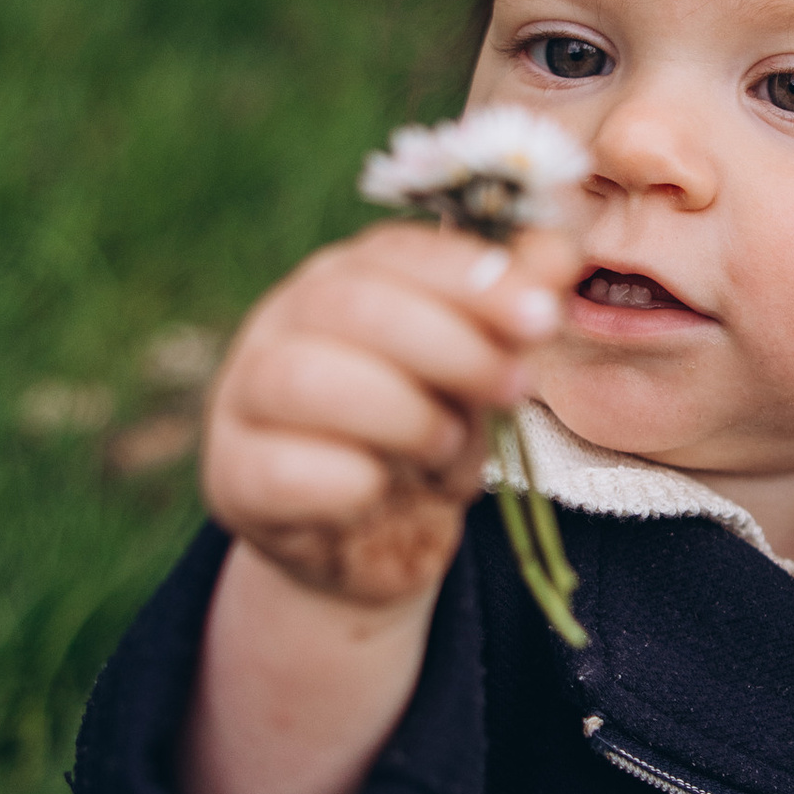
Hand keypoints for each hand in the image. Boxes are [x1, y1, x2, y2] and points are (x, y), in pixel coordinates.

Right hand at [203, 220, 575, 609]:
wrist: (367, 542)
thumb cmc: (426, 438)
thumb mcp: (481, 372)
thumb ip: (513, 312)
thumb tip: (560, 252)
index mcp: (347, 278)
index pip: (397, 252)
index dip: (472, 278)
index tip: (541, 316)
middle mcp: (285, 321)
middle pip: (350, 304)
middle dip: (450, 346)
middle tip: (513, 389)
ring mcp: (245, 396)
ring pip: (303, 377)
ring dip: (401, 416)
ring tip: (445, 447)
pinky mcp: (232, 475)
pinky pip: (279, 469)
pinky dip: (348, 483)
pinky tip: (380, 492)